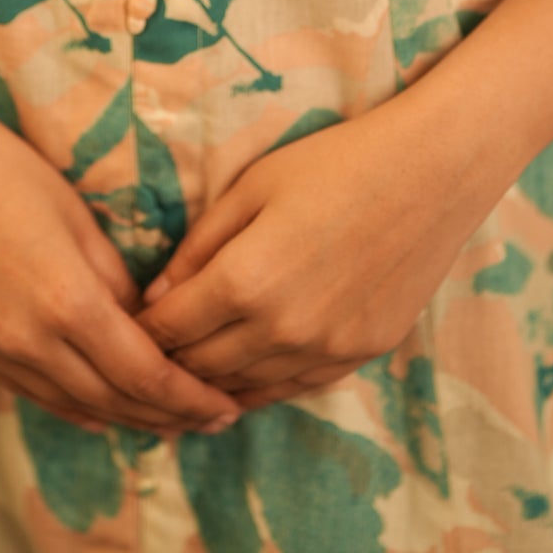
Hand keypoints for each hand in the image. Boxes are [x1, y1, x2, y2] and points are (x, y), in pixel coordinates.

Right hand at [0, 76, 241, 436]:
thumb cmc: (3, 168)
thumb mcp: (76, 216)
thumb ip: (114, 282)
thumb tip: (144, 328)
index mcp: (66, 301)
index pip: (144, 375)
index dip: (189, 398)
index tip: (224, 407)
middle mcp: (26, 341)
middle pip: (111, 402)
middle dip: (165, 417)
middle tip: (207, 420)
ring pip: (69, 406)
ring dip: (121, 418)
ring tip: (163, 421)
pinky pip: (28, 391)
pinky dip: (71, 405)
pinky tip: (98, 408)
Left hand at [135, 95, 496, 409]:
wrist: (431, 172)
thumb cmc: (334, 162)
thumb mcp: (251, 187)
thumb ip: (199, 246)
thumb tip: (156, 297)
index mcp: (246, 279)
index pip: (169, 328)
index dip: (139, 330)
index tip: (122, 326)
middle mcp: (283, 327)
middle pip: (201, 366)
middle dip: (167, 361)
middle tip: (143, 353)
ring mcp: (326, 349)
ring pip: (246, 387)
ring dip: (211, 382)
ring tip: (184, 373)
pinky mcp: (361, 354)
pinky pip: (294, 389)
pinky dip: (260, 387)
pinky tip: (242, 379)